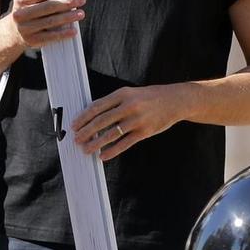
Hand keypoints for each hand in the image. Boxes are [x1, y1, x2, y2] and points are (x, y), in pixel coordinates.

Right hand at [3, 0, 84, 49]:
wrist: (11, 34)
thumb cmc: (26, 13)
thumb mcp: (29, 1)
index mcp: (21, 0)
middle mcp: (21, 14)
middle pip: (49, 6)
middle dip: (68, 2)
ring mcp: (26, 28)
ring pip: (51, 21)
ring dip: (68, 17)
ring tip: (80, 13)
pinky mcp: (32, 40)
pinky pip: (51, 37)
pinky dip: (64, 34)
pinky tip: (74, 30)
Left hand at [72, 84, 188, 160]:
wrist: (175, 100)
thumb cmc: (150, 97)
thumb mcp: (131, 94)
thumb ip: (113, 103)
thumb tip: (93, 116)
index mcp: (122, 94)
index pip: (97, 107)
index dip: (83, 117)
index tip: (74, 125)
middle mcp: (128, 106)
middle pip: (101, 121)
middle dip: (86, 132)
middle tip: (76, 139)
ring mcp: (137, 120)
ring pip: (111, 134)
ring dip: (96, 143)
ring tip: (86, 149)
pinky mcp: (144, 132)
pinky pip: (124, 144)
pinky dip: (112, 151)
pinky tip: (103, 156)